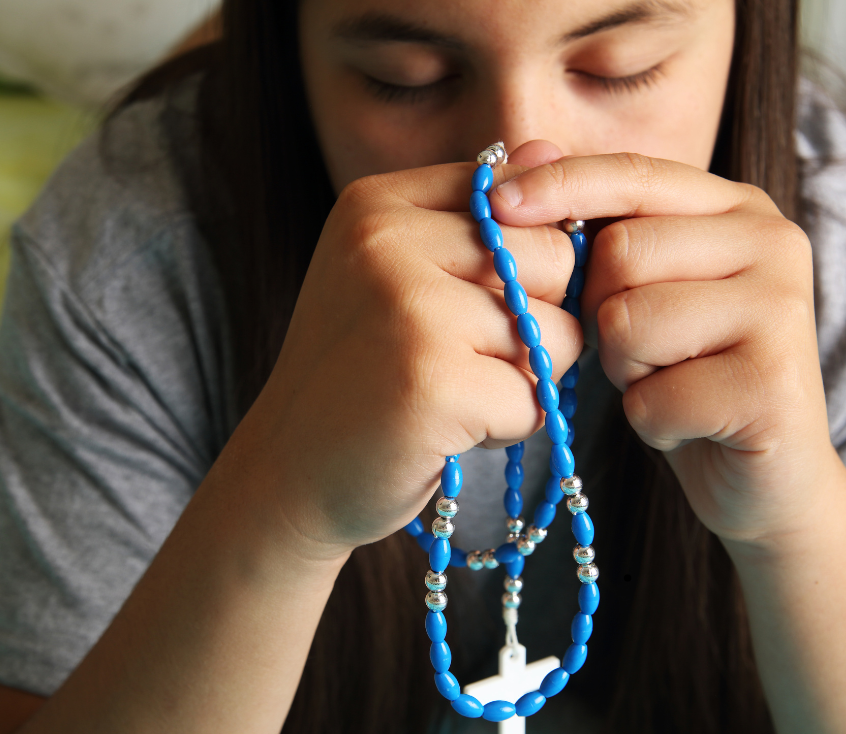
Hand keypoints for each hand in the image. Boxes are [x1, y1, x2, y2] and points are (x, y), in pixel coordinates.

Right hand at [233, 159, 582, 555]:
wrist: (287, 476)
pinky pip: (535, 398)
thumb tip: (553, 145)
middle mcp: (387, 242)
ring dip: (522, 380)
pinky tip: (445, 431)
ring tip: (450, 393)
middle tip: (460, 358)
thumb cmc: (356, 375)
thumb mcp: (398, 274)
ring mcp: (408, 310)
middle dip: (532, 321)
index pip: (518, 197)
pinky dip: (506, 428)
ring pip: (557, 333)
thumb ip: (473, 214)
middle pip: (553, 257)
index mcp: (376, 204)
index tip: (465, 306)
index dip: (521, 263)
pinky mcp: (431, 382)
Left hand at [492, 149, 829, 545]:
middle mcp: (772, 241)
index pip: (634, 173)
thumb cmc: (685, 373)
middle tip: (639, 347)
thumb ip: (597, 229)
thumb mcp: (639, 293)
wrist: (761, 474)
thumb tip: (523, 148)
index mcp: (737, 208)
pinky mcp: (772, 384)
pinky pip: (653, 395)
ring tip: (666, 381)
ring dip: (626, 368)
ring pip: (629, 321)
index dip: (560, 184)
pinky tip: (687, 423)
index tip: (494, 203)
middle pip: (621, 251)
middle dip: (602, 310)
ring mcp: (782, 309)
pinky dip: (651, 420)